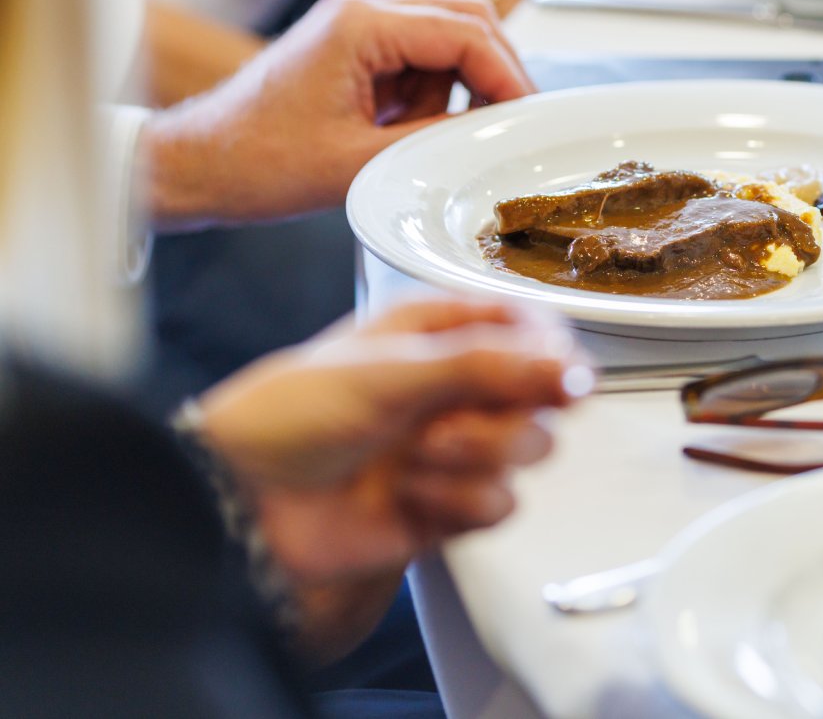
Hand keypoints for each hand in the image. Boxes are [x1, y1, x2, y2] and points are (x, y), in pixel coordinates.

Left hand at [143, 0, 533, 229]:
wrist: (197, 167)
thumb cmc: (255, 162)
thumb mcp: (359, 164)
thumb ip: (436, 142)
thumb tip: (494, 135)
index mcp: (358, 25)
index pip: (464, 32)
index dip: (506, 74)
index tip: (527, 115)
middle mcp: (359, 14)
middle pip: (464, 19)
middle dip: (496, 70)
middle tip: (512, 120)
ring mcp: (356, 31)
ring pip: (446, 40)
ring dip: (461, 87)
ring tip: (437, 136)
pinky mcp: (354, 55)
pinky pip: (419, 63)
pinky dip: (433, 96)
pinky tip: (409, 132)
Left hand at [195, 296, 590, 584]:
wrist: (243, 504)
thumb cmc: (289, 415)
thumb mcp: (390, 370)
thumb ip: (487, 364)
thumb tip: (567, 364)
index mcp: (442, 332)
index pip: (533, 329)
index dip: (552, 353)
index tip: (554, 377)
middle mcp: (457, 386)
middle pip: (543, 396)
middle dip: (502, 416)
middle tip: (447, 422)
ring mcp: (456, 446)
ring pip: (529, 451)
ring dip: (474, 458)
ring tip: (416, 458)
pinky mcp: (451, 504)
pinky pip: (500, 505)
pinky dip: (456, 502)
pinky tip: (409, 495)